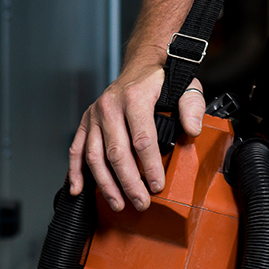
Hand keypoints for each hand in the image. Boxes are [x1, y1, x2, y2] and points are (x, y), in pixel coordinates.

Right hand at [66, 61, 204, 211]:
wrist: (141, 64)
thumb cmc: (163, 79)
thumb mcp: (186, 86)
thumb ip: (192, 106)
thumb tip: (193, 130)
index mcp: (135, 97)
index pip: (142, 139)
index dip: (150, 166)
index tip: (157, 185)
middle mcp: (110, 106)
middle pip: (117, 153)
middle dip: (129, 182)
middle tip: (141, 202)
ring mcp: (95, 115)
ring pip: (94, 156)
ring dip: (105, 184)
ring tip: (118, 203)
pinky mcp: (86, 121)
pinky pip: (76, 149)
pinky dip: (75, 171)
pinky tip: (79, 189)